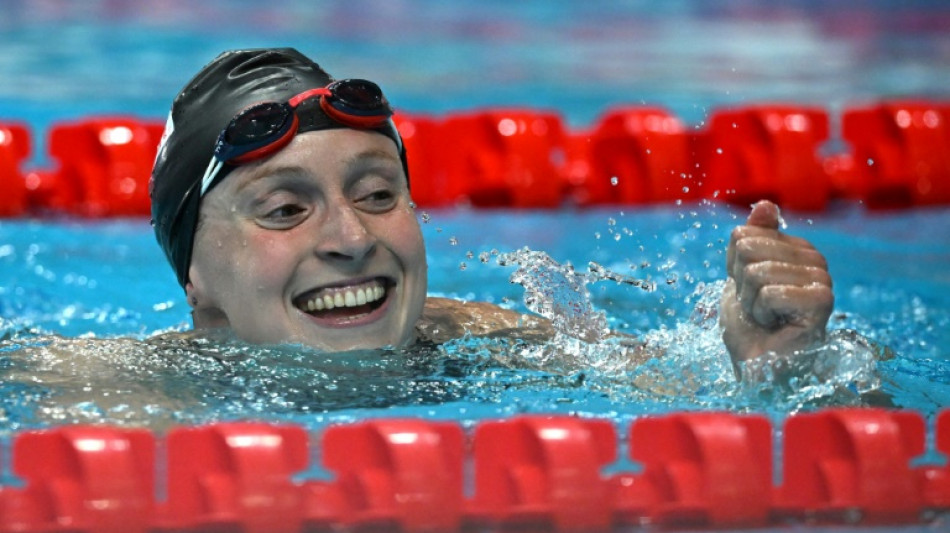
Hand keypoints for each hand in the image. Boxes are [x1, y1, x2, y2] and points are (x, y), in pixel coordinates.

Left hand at [720, 200, 833, 367]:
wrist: (759, 364)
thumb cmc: (752, 325)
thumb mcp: (741, 275)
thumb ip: (751, 239)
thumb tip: (765, 204)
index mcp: (796, 248)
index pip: (742, 236)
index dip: (734, 270)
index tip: (751, 292)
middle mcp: (815, 259)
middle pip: (748, 249)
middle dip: (742, 285)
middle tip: (759, 308)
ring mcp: (822, 278)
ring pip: (757, 272)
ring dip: (751, 303)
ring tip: (768, 318)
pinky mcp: (821, 300)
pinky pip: (769, 292)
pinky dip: (762, 314)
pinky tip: (777, 326)